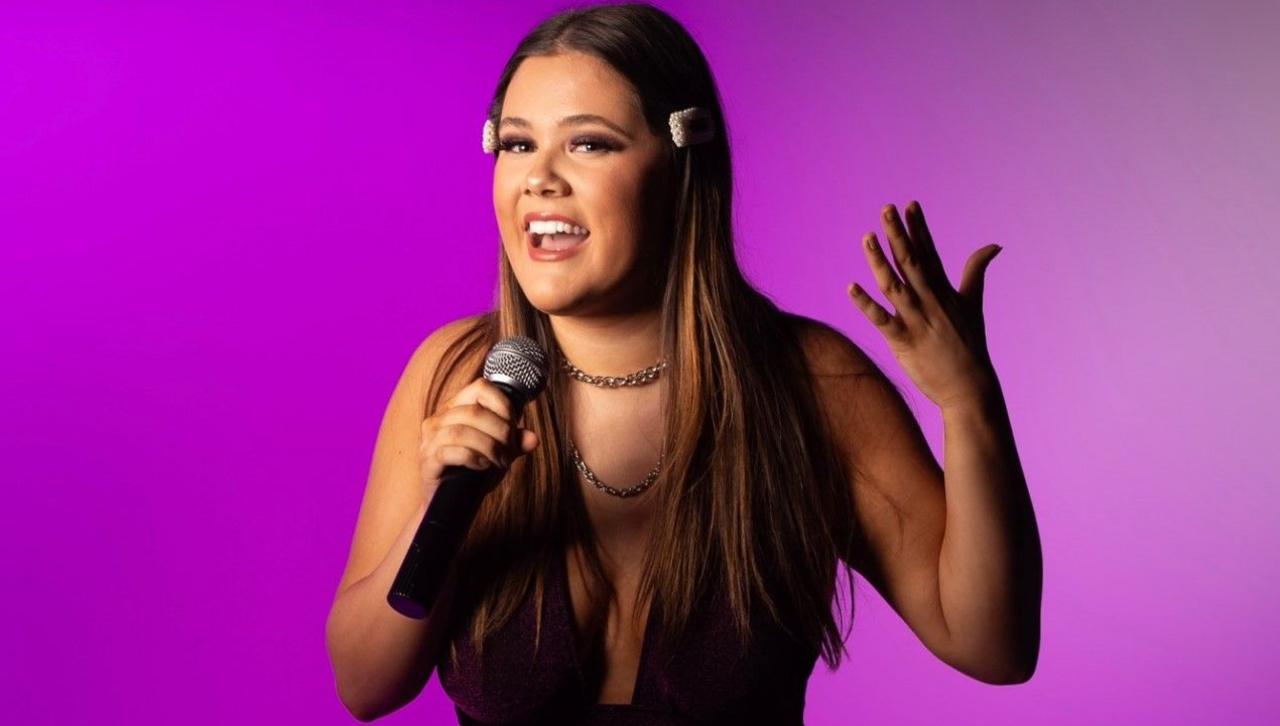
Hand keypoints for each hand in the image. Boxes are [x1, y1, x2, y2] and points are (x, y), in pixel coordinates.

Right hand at [419, 377, 538, 491]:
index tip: (513, 428)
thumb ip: (515, 443)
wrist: (451, 503)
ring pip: (461, 431)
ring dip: (489, 447)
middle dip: (501, 432)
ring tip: (499, 461)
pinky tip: (482, 466)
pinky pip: (450, 452)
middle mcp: (439, 419)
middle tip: (510, 453)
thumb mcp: (499, 453)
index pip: (481, 387)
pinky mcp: (427, 461)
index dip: (503, 405)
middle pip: (474, 411)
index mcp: (455, 408)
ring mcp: (429, 440)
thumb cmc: (474, 472)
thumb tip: (532, 439)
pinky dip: (473, 458)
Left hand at [846, 201, 1002, 409]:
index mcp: (944, 291)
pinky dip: (866, 305)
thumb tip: (994, 246)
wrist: (971, 387)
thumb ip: (976, 272)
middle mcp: (931, 302)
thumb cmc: (970, 346)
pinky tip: (851, 287)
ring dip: (880, 262)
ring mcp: (917, 321)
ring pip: (895, 286)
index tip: (910, 204)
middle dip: (898, 234)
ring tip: (867, 237)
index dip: (919, 229)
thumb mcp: (973, 304)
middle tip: (885, 209)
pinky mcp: (904, 342)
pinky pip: (881, 320)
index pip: (929, 253)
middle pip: (911, 262)